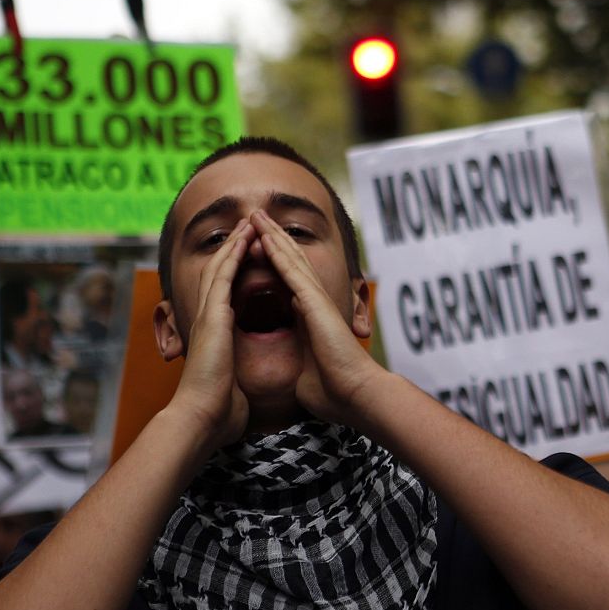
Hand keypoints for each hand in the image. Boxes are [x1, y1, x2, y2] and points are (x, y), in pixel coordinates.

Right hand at [166, 221, 253, 450]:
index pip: (226, 294)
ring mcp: (208, 317)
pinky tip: (244, 238)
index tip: (250, 254)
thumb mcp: (231, 387)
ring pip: (220, 268)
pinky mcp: (213, 317)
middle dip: (234, 249)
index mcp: (215, 336)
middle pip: (220, 274)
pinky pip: (223, 278)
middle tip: (247, 226)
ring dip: (234, 243)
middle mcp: (209, 321)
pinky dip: (234, 255)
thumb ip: (233, 379)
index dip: (237, 272)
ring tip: (248, 222)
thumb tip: (239, 391)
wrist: (202, 419)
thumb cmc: (218, 411)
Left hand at [250, 210, 384, 425]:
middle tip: (256, 216)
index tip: (255, 246)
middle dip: (272, 238)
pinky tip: (264, 235)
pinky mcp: (314, 302)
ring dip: (272, 235)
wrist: (352, 395)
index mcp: (308, 318)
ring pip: (290, 258)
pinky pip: (291, 271)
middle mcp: (313, 302)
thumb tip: (295, 368)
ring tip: (257, 214)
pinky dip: (277, 251)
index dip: (273, 261)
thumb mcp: (306, 369)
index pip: (287, 281)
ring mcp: (315, 299)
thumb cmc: (332, 390)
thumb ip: (301, 359)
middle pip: (290, 262)